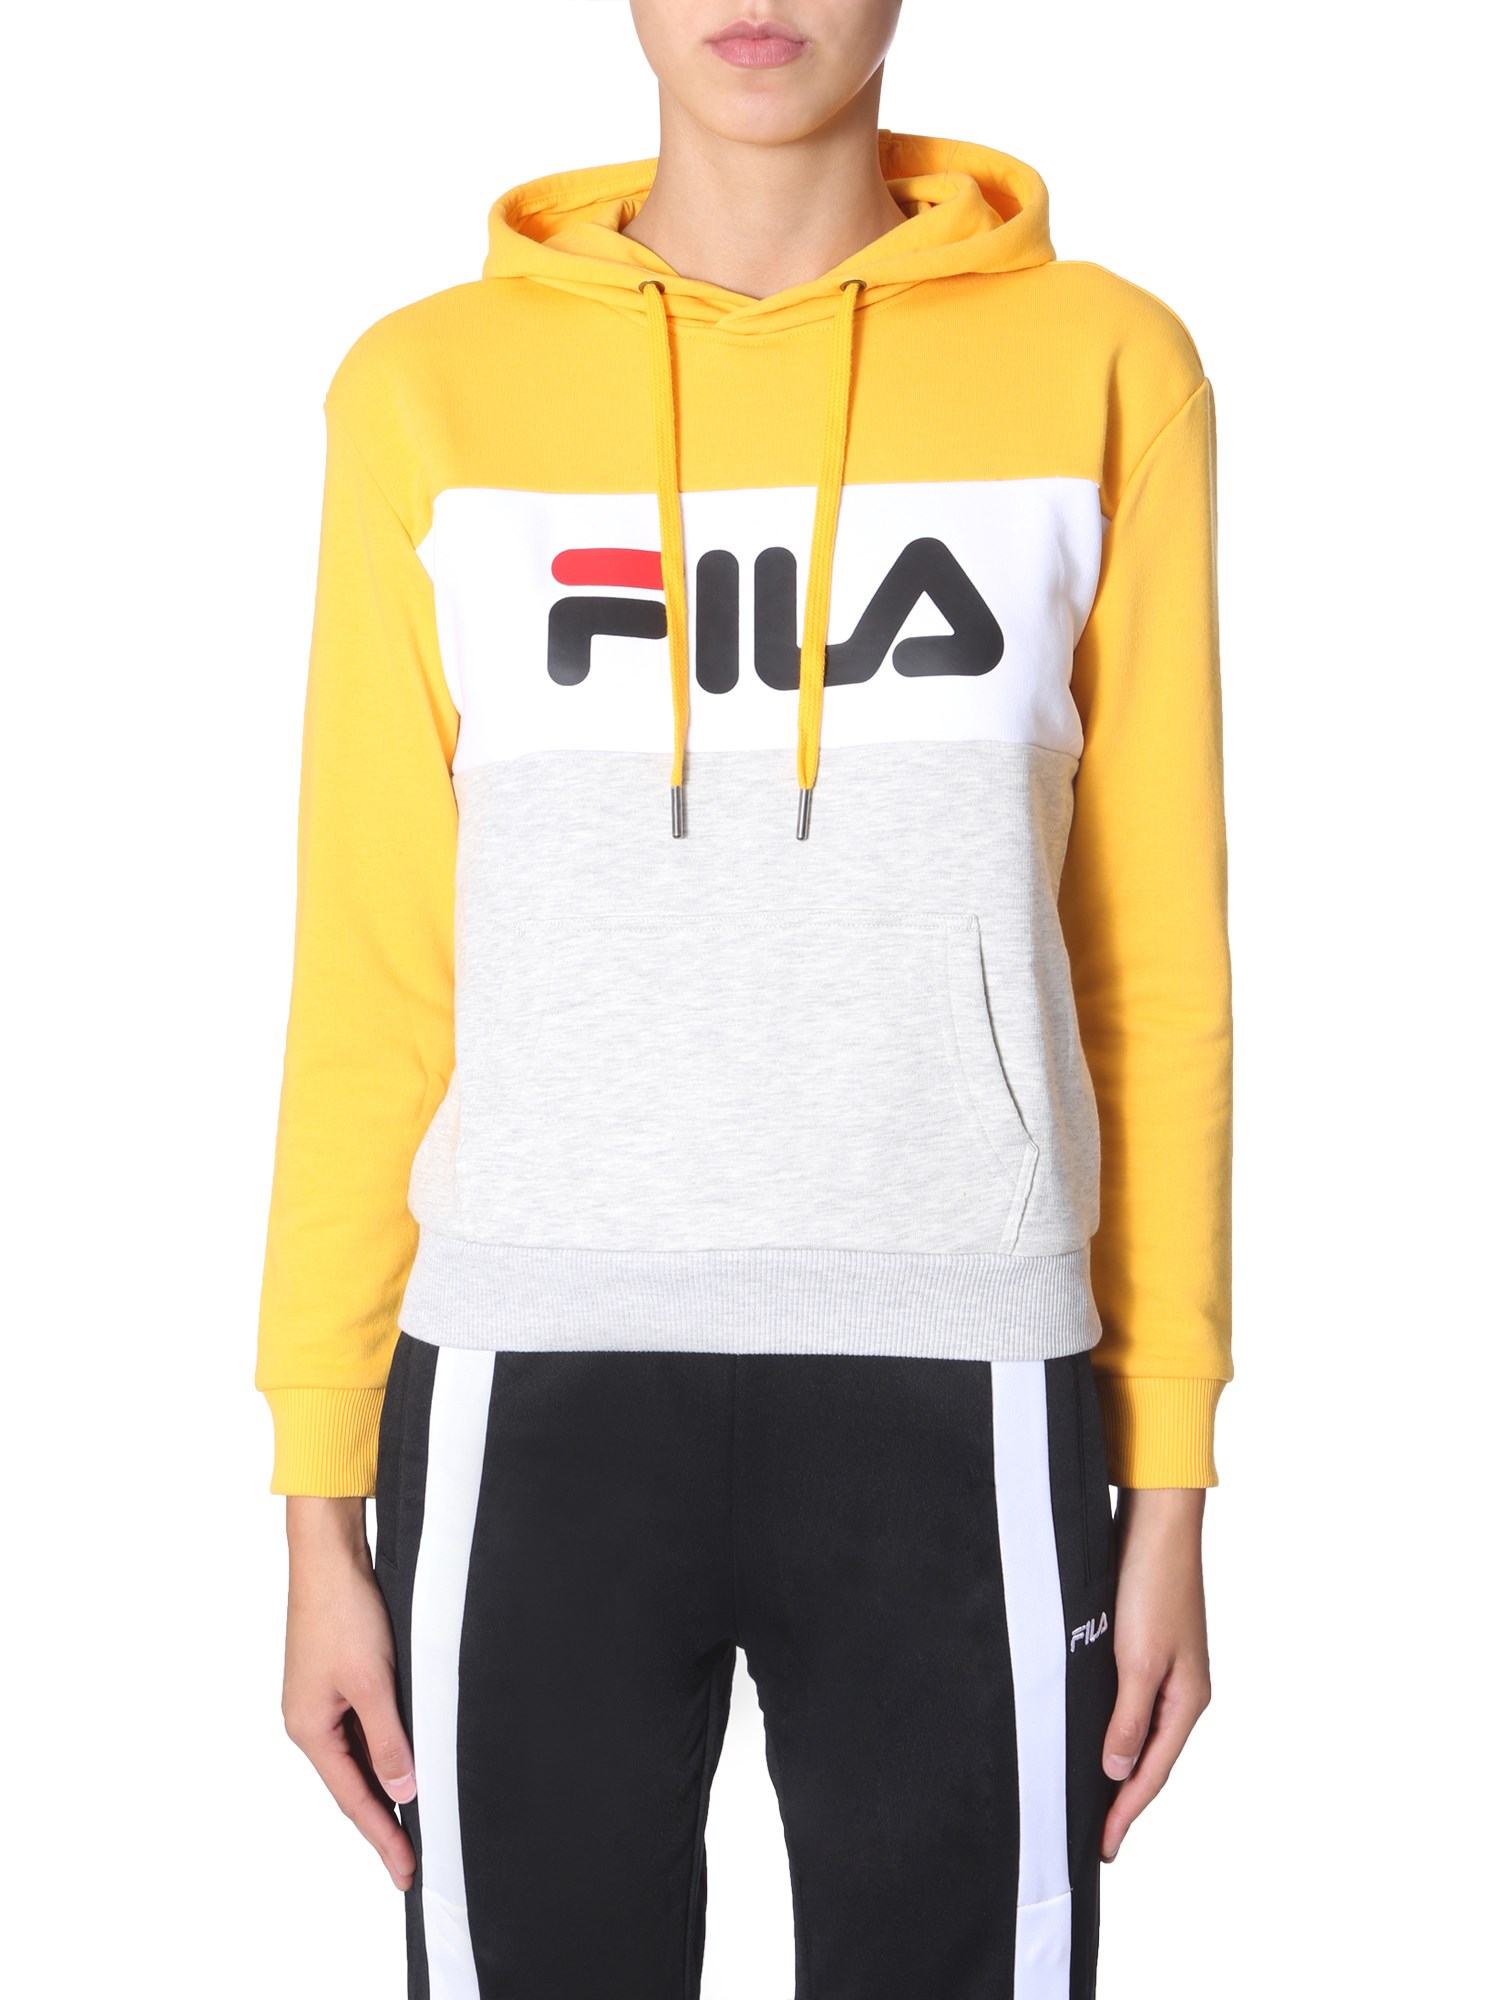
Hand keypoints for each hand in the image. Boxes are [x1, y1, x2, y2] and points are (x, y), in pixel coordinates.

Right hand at [280, 1496, 416, 1889]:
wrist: (329, 1555)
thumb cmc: (343, 1611)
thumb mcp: (373, 1681)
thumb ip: (388, 1739)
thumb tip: (402, 1789)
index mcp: (309, 1728)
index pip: (353, 1797)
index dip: (383, 1835)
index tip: (405, 1870)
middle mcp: (308, 1721)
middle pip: (351, 1783)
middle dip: (382, 1822)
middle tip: (409, 1860)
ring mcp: (319, 1701)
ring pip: (356, 1757)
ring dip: (383, 1787)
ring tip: (411, 1823)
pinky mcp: (333, 1680)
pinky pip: (359, 1729)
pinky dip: (381, 1751)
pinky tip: (402, 1762)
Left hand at [1100, 1486, 1210, 1861]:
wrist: (1157, 1523)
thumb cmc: (1151, 1584)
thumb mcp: (1138, 1658)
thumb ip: (1129, 1717)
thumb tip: (1118, 1770)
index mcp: (1188, 1700)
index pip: (1152, 1771)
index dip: (1126, 1811)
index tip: (1104, 1846)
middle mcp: (1183, 1690)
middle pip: (1151, 1758)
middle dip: (1126, 1798)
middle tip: (1098, 1837)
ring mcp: (1167, 1668)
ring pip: (1142, 1732)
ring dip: (1120, 1765)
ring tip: (1095, 1799)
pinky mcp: (1148, 1646)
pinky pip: (1133, 1704)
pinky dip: (1117, 1728)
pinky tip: (1099, 1734)